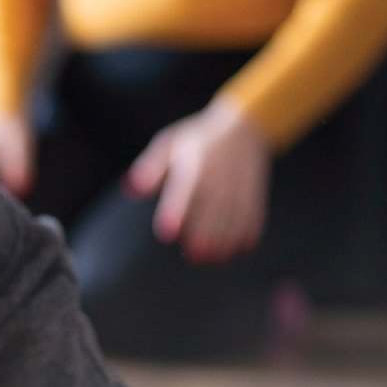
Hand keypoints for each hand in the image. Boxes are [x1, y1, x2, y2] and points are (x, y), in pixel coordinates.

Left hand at [125, 98, 271, 262]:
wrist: (244, 126)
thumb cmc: (195, 141)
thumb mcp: (169, 144)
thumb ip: (149, 168)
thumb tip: (132, 188)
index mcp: (194, 161)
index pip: (184, 188)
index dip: (175, 211)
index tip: (166, 232)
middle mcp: (220, 172)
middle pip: (212, 205)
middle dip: (205, 231)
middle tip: (193, 255)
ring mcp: (240, 182)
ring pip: (235, 213)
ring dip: (226, 238)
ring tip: (214, 259)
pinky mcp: (255, 190)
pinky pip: (255, 212)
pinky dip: (249, 231)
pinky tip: (240, 250)